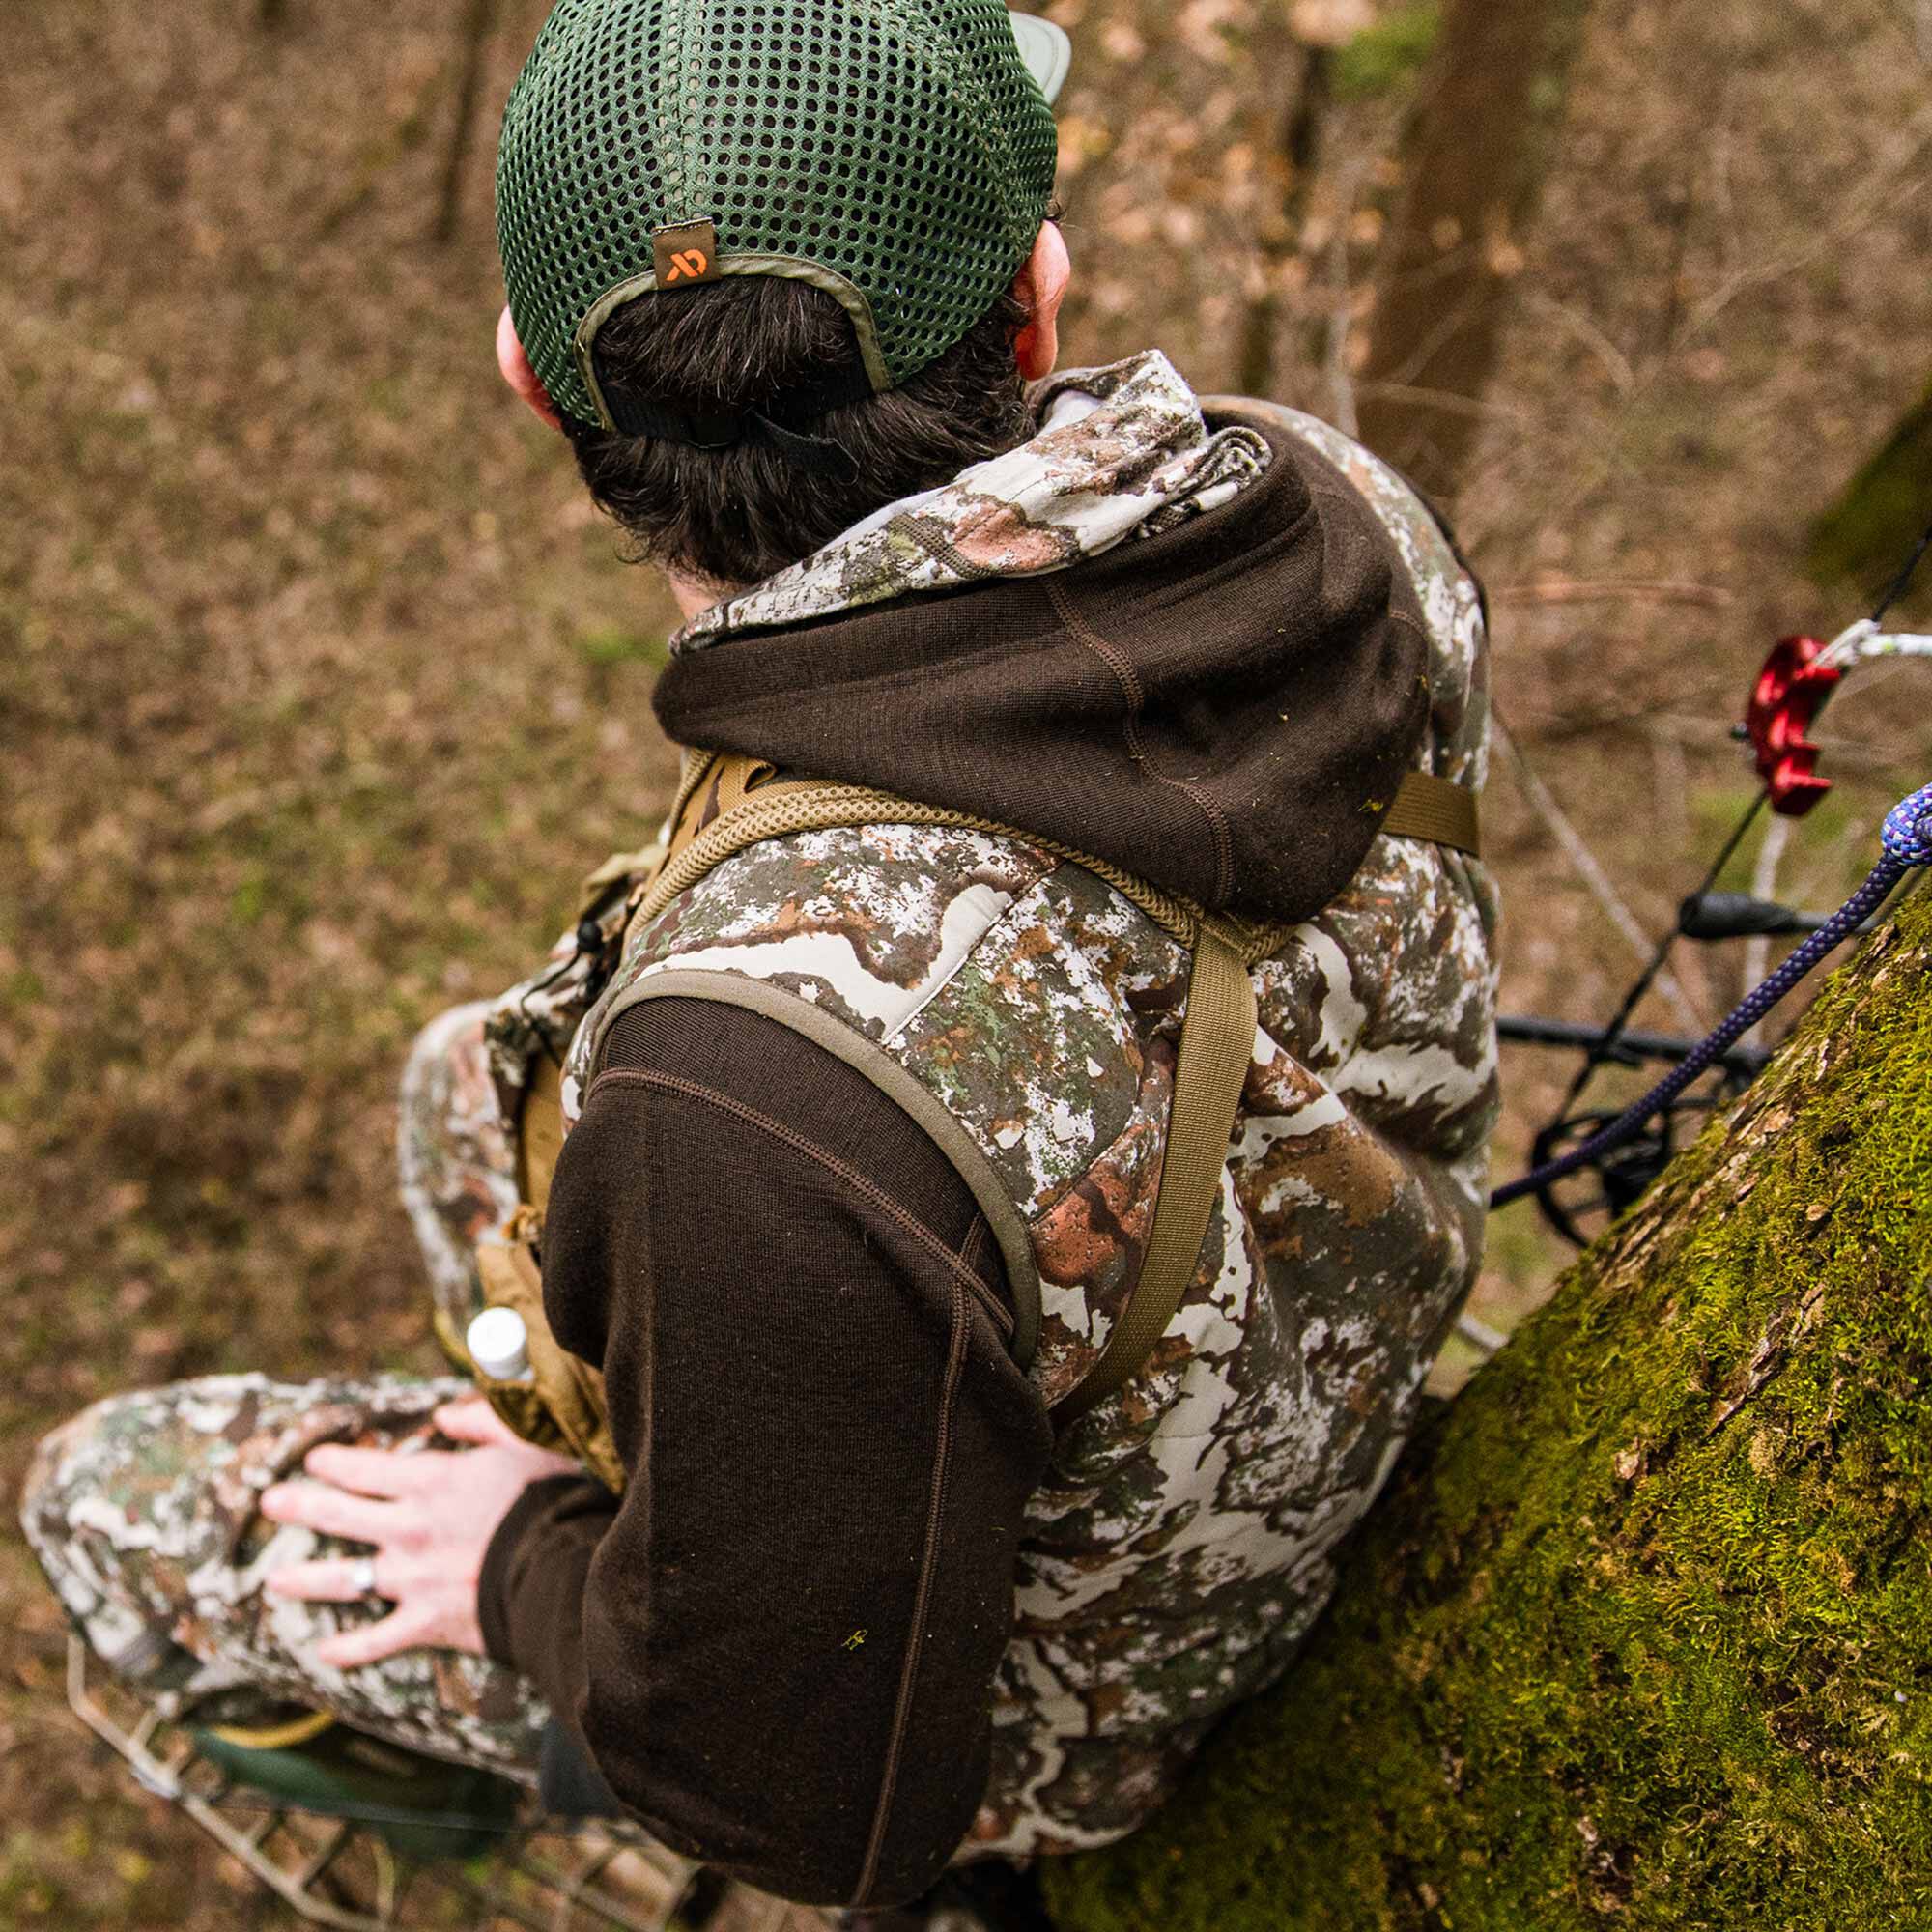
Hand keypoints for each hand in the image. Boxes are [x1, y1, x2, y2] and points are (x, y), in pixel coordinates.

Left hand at [261, 1397, 579, 1669]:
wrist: (560, 1569)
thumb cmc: (548, 1497)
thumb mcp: (522, 1440)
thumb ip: (480, 1421)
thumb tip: (443, 1414)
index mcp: (429, 1482)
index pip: (365, 1468)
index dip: (334, 1462)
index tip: (314, 1460)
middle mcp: (407, 1529)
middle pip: (338, 1516)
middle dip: (300, 1506)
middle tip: (271, 1502)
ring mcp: (411, 1580)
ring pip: (343, 1580)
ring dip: (305, 1579)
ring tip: (274, 1579)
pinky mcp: (424, 1623)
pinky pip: (376, 1641)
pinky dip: (349, 1649)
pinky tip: (325, 1652)